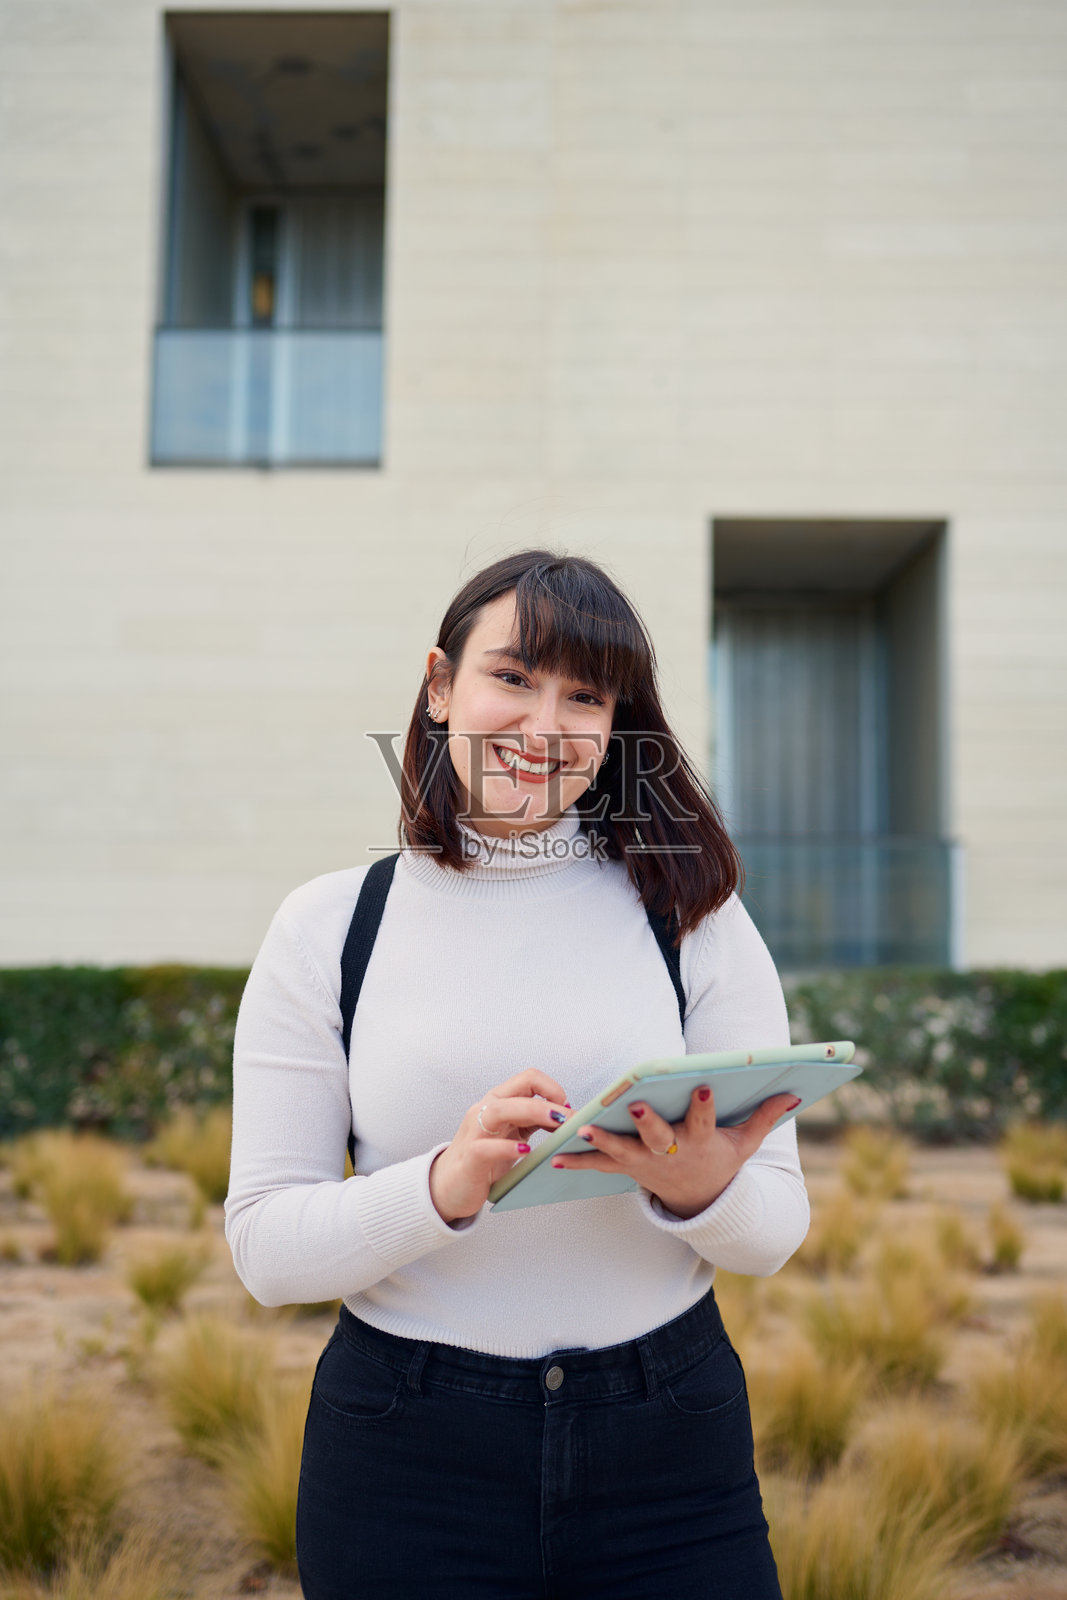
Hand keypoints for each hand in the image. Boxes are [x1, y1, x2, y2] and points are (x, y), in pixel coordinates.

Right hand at [429, 1069, 570, 1223]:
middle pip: (518, 1091)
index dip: (552, 1088)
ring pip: (501, 1110)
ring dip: (533, 1112)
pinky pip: (487, 1147)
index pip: (528, 1078)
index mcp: (498, 1102)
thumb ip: (533, 1121)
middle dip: (549, 1100)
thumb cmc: (485, 1159)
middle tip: (571, 1118)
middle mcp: (485, 1111)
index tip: (567, 1108)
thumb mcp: (512, 1134)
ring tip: (556, 1123)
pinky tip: (525, 1151)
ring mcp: (475, 1132)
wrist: (450, 1186)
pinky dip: (507, 1147)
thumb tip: (566, 1114)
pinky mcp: (470, 1157)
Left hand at [549, 1087, 800, 1219]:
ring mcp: (646, 1163)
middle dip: (647, 1120)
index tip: (705, 1087)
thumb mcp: (746, 1143)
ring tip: (585, 1127)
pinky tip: (555, 1156)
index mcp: (702, 1141)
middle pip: (658, 1136)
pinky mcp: (627, 1169)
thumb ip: (765, 1115)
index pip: (705, 1121)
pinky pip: (599, 1166)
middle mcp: (672, 1152)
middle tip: (634, 1103)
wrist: (701, 1201)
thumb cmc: (721, 1160)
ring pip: (623, 1150)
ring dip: (603, 1139)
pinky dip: (578, 1161)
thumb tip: (795, 1091)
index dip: (705, 1106)